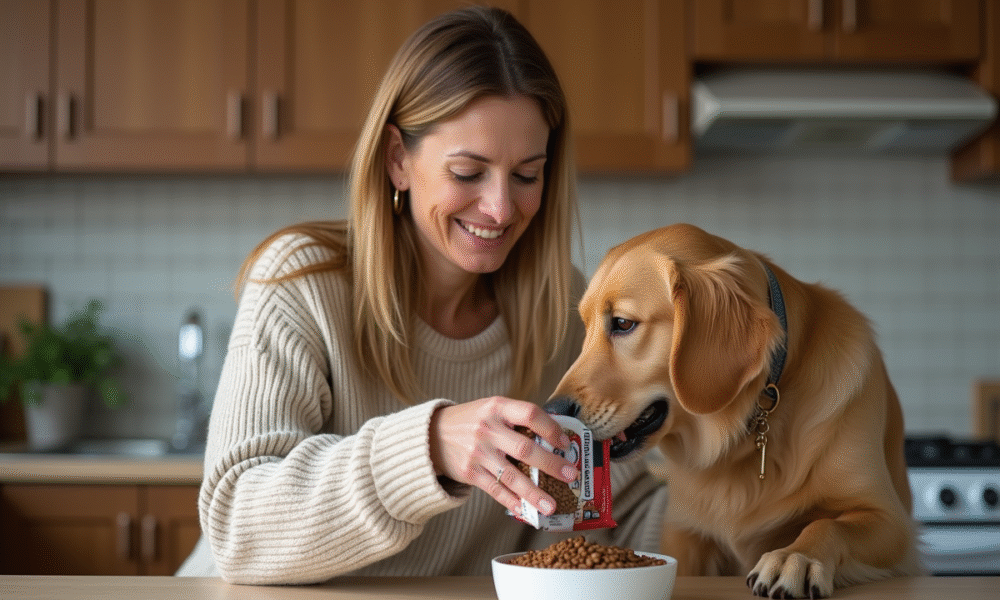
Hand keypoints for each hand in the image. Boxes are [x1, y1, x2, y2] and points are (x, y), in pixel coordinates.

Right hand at [429, 397, 578, 516]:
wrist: (431, 434)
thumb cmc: (471, 421)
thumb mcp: (491, 409)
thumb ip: (517, 419)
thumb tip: (555, 438)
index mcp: (497, 407)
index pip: (530, 414)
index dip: (551, 428)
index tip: (565, 443)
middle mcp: (487, 429)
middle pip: (525, 449)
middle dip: (551, 464)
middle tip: (570, 475)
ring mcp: (478, 452)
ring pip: (512, 476)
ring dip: (534, 493)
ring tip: (552, 505)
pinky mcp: (470, 472)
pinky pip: (496, 490)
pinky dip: (512, 501)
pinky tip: (525, 510)